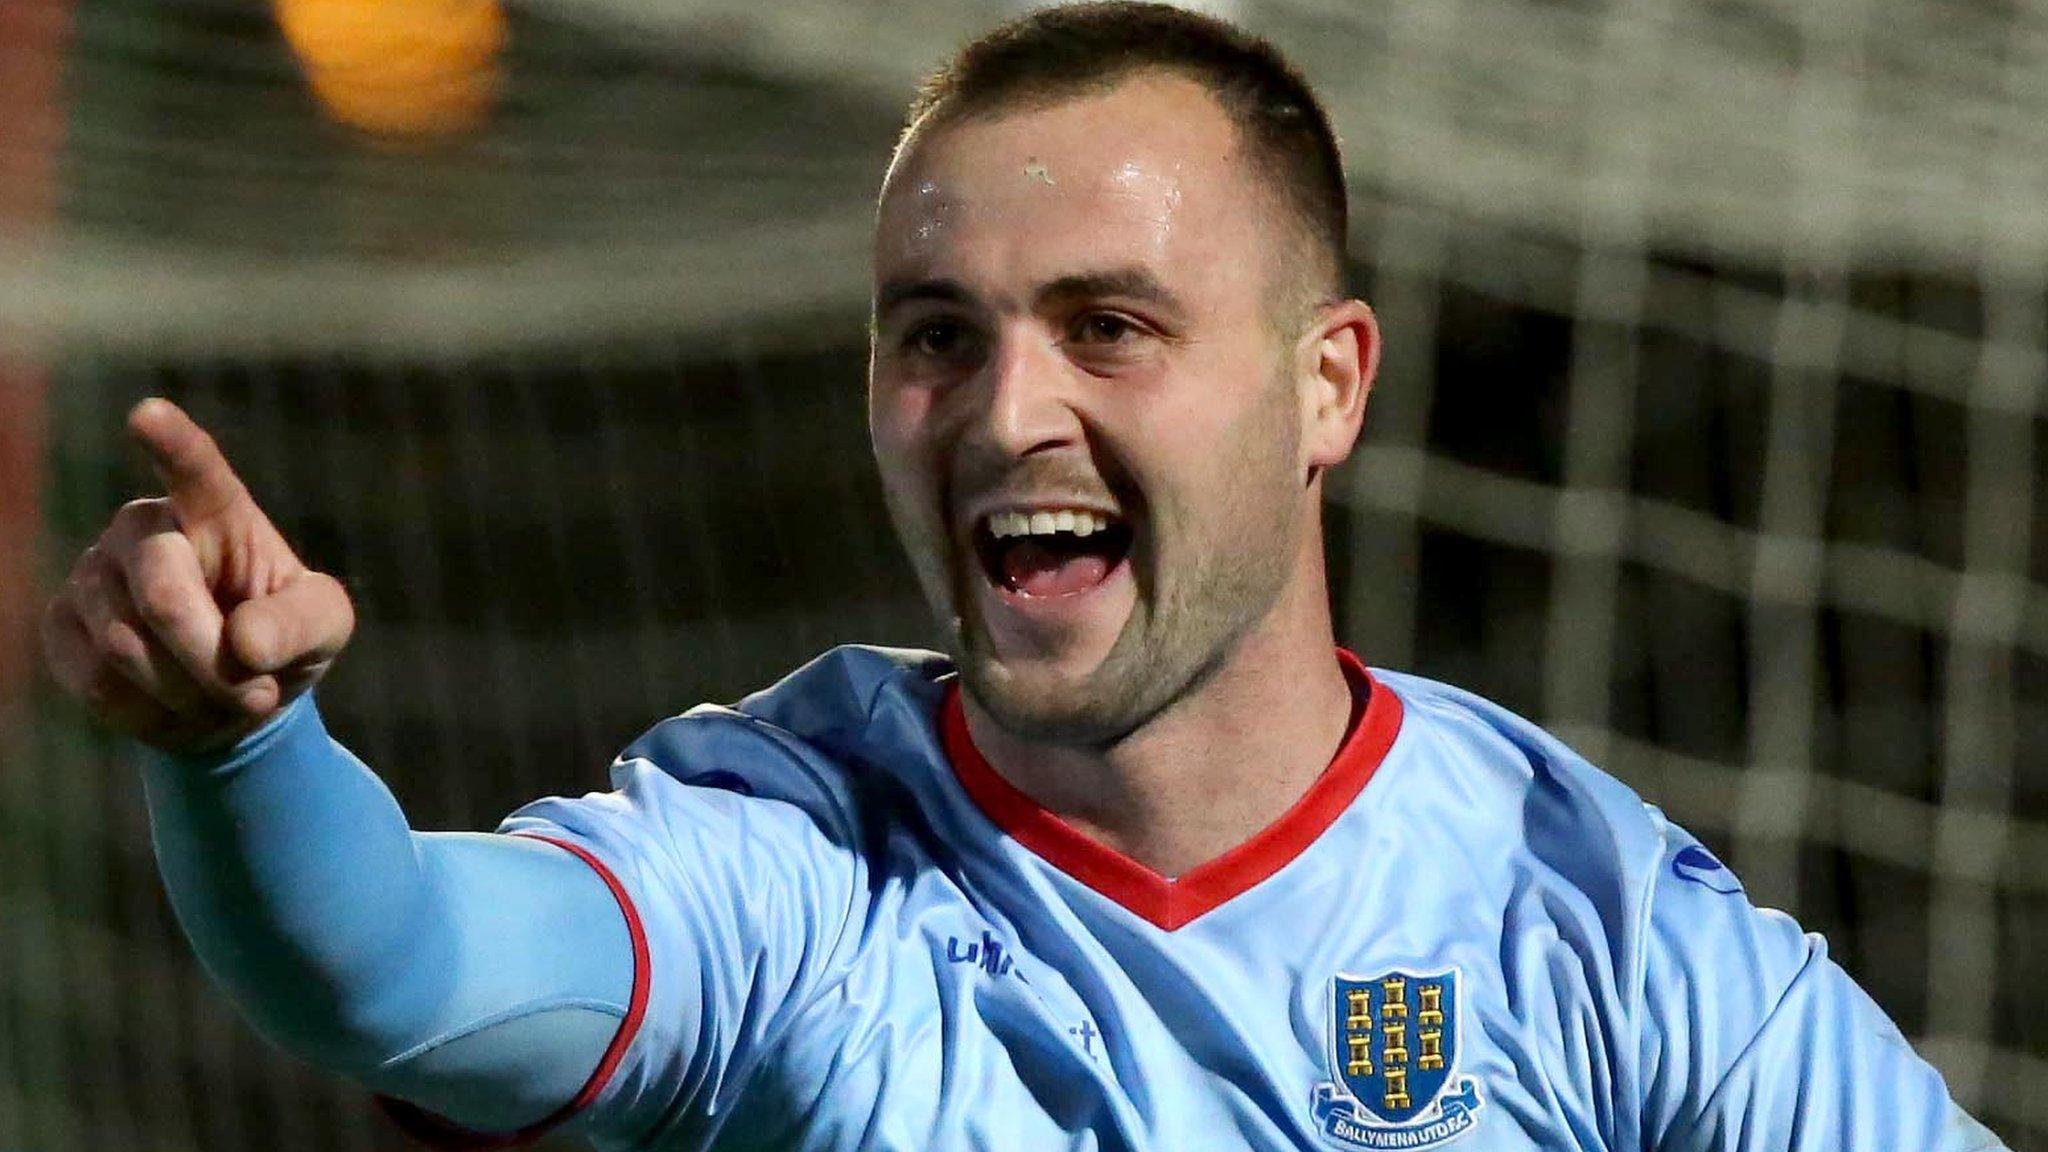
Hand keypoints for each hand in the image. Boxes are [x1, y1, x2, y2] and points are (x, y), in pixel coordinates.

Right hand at [41, 398, 355, 753]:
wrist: (231, 695)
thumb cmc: (284, 640)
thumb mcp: (324, 628)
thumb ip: (299, 625)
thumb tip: (243, 644)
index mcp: (216, 511)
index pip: (194, 469)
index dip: (172, 443)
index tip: (148, 414)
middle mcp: (143, 528)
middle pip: (161, 594)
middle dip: (212, 659)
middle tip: (261, 695)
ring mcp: (92, 574)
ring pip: (124, 647)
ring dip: (189, 694)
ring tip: (224, 697)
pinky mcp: (60, 626)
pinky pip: (95, 683)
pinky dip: (149, 714)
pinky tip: (176, 706)